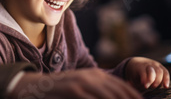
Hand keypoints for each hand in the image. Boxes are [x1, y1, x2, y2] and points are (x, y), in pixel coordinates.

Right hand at [8, 68, 142, 98]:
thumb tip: (118, 96)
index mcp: (96, 75)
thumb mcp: (82, 87)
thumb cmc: (61, 90)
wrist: (36, 87)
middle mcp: (92, 76)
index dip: (135, 97)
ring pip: (109, 95)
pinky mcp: (74, 90)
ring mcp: (82, 83)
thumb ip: (98, 91)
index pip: (123, 87)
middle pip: (120, 92)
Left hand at [125, 57, 169, 90]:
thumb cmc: (134, 73)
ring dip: (159, 81)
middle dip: (154, 80)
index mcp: (139, 66)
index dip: (146, 80)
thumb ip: (134, 82)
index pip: (144, 72)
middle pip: (154, 71)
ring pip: (161, 71)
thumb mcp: (132, 78)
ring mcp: (155, 64)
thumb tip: (134, 85)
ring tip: (155, 86)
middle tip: (151, 86)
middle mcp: (148, 64)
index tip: (145, 86)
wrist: (136, 63)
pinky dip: (167, 79)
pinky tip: (166, 86)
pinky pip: (166, 72)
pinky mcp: (160, 67)